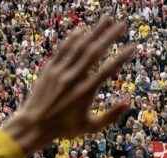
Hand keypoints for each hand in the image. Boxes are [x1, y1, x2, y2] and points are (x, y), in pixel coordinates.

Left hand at [3, 17, 133, 154]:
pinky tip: (83, 29)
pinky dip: (73, 38)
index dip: (122, 57)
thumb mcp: (90, 127)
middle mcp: (74, 79)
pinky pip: (63, 49)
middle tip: (122, 24)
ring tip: (107, 19)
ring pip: (80, 46)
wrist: (33, 125)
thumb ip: (110, 116)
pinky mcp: (49, 69)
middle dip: (110, 36)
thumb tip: (128, 102)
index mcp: (86, 92)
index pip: (109, 70)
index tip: (133, 47)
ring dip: (94, 31)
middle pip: (95, 52)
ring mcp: (60, 72)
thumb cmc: (64, 129)